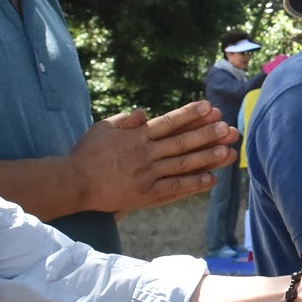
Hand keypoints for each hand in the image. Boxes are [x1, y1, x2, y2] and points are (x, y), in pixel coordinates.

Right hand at [74, 102, 232, 213]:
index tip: (209, 107)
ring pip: (182, 164)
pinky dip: (193, 184)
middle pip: (182, 142)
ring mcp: (147, 175)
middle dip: (207, 134)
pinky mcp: (146, 195)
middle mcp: (145, 154)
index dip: (190, 114)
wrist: (74, 182)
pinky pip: (174, 189)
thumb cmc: (87, 153)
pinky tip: (210, 179)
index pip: (169, 122)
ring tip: (227, 152)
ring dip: (206, 158)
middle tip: (228, 128)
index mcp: (137, 136)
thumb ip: (126, 120)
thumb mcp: (103, 128)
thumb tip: (144, 113)